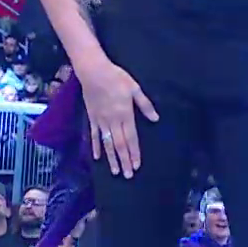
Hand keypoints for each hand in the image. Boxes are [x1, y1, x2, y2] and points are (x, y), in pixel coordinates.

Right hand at [81, 57, 157, 179]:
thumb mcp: (135, 88)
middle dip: (124, 160)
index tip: (137, 165)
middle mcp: (113, 121)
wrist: (93, 71)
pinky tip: (97, 157)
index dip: (134, 152)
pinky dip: (96, 147)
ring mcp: (101, 121)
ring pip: (107, 144)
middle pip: (119, 145)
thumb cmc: (117, 78)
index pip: (131, 138)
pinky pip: (94, 135)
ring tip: (115, 171)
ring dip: (111, 158)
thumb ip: (145, 105)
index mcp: (125, 114)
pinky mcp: (92, 117)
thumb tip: (155, 119)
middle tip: (128, 175)